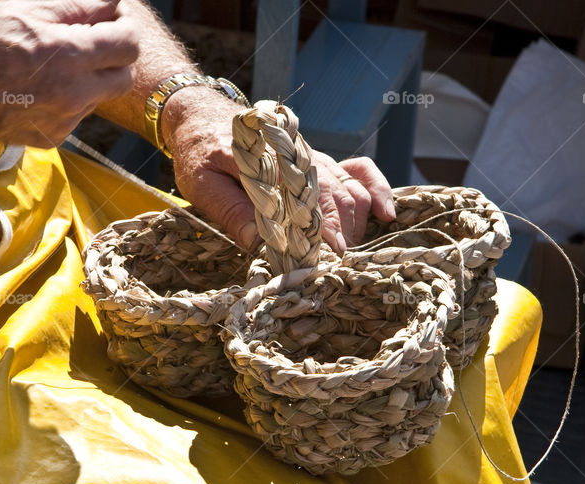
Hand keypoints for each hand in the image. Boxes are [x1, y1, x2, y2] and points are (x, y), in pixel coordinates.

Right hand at [0, 0, 139, 146]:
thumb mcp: (24, 11)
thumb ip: (76, 8)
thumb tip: (111, 3)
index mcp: (69, 57)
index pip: (128, 44)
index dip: (124, 27)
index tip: (113, 19)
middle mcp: (73, 95)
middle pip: (124, 78)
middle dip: (115, 57)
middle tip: (93, 40)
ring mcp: (63, 120)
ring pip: (99, 97)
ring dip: (89, 79)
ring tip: (52, 64)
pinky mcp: (51, 138)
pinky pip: (75, 115)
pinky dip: (66, 100)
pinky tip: (36, 87)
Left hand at [163, 92, 395, 251]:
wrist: (199, 115)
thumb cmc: (197, 152)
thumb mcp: (202, 183)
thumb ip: (229, 210)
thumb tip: (259, 242)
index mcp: (273, 163)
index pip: (306, 199)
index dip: (320, 231)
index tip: (326, 258)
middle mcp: (299, 158)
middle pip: (337, 197)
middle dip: (340, 236)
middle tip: (334, 267)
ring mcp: (314, 158)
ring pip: (351, 190)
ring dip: (354, 224)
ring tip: (345, 255)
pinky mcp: (319, 161)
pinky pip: (358, 172)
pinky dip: (376, 191)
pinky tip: (386, 214)